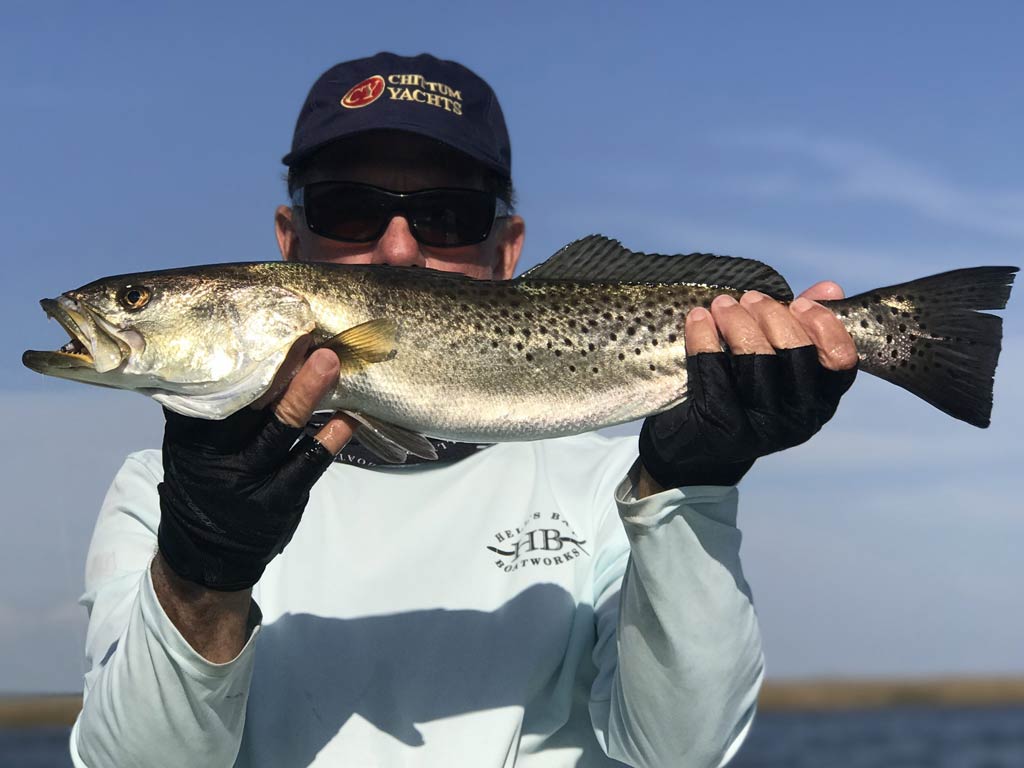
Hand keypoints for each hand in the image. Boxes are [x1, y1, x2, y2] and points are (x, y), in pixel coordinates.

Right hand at [157, 339, 353, 589]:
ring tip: (330, 360)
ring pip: (280, 428)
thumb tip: (228, 347)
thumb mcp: (189, 446)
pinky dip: (331, 438)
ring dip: (308, 392)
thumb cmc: (203, 483)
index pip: (208, 385)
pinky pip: (308, 464)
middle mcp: (215, 455)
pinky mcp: (278, 500)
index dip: (234, 352)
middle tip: (302, 328)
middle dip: (276, 364)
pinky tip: (349, 415)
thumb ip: (205, 405)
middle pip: (248, 400)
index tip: (259, 319)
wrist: (205, 557)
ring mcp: (248, 479)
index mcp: (189, 435)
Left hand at [638, 282, 857, 491]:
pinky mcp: (724, 430)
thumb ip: (802, 325)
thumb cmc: (741, 393)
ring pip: (756, 358)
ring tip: (722, 304)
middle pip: (796, 352)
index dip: (824, 326)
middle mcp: (800, 420)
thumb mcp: (776, 362)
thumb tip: (829, 288)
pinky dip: (704, 338)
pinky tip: (698, 320)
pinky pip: (715, 371)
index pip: (841, 362)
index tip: (799, 302)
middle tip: (750, 298)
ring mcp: (764, 429)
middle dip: (772, 314)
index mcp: (820, 401)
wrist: (695, 445)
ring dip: (736, 321)